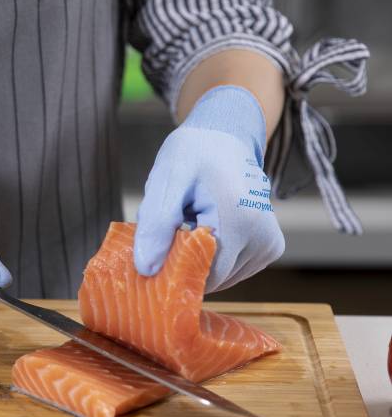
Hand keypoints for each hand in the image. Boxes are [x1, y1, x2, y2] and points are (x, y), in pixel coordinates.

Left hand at [134, 86, 284, 292]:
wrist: (225, 138)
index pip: (203, 276)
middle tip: (168, 234)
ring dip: (198, 259)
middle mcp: (262, 236)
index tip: (155, 256)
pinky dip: (212, 258)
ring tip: (190, 224)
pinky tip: (205, 229)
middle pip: (213, 279)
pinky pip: (232, 270)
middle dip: (184, 265)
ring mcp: (269, 245)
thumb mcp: (166, 180)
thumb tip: (146, 269)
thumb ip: (155, 225)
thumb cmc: (192, 155)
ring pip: (221, 278)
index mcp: (239, 219)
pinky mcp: (270, 248)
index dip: (174, 273)